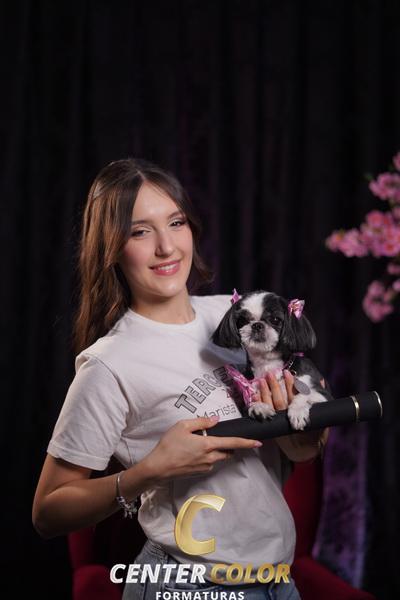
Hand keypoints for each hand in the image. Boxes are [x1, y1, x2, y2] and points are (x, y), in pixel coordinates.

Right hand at [143, 416, 261, 481]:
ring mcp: (205, 467)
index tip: (258, 442)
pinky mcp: (200, 473)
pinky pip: (210, 463)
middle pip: (228, 452)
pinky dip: (208, 456)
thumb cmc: (168, 445)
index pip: (232, 443)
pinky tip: (193, 452)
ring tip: (200, 443)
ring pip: (219, 458)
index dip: (246, 443)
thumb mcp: (182, 426)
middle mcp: (210, 458)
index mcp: (208, 445)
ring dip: (217, 451)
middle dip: (229, 445)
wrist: (157, 468)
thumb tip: (215, 420)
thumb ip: (201, 422)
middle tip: (218, 437)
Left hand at [253, 371, 328, 460]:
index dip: (291, 385)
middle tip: (271, 374)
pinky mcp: (272, 426)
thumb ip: (319, 399)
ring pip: (270, 407)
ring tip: (262, 380)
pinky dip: (259, 405)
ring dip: (265, 393)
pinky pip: (264, 415)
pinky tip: (255, 395)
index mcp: (301, 416)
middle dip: (275, 386)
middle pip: (280, 401)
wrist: (304, 451)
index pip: (295, 398)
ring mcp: (279, 423)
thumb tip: (320, 380)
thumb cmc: (314, 433)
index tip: (288, 374)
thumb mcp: (321, 417)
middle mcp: (288, 420)